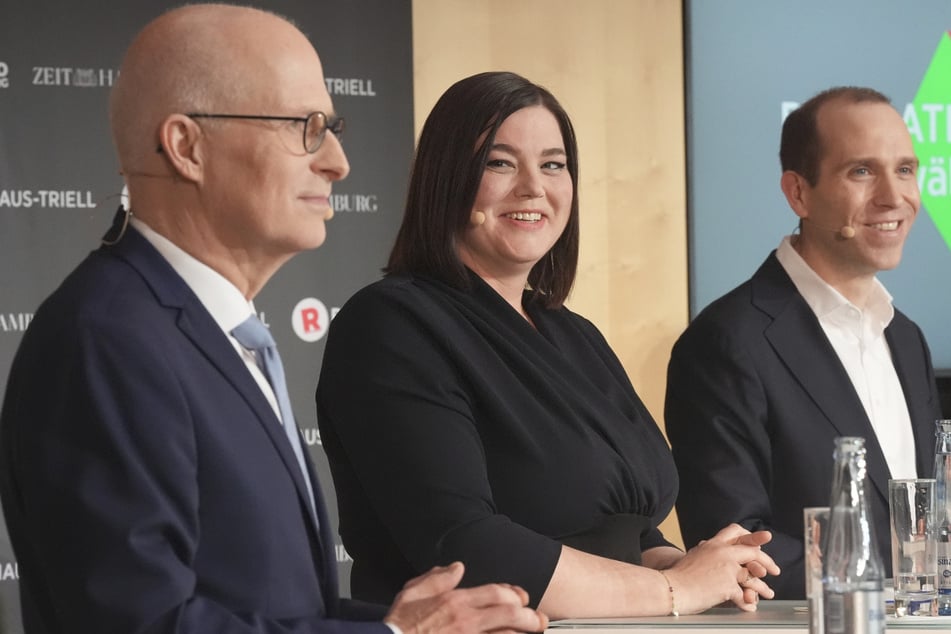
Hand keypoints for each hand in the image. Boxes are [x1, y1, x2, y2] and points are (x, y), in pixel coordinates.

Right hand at [384, 561, 548, 633]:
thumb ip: (437, 578)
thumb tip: (457, 567)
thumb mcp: (413, 592)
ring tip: (535, 633)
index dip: (515, 594)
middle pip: (511, 614)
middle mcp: (467, 621)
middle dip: (531, 617)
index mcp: (456, 602)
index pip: (496, 592)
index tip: (522, 599)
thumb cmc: (399, 625)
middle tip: (540, 621)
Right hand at [662, 524, 779, 613]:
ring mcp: (726, 568)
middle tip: (775, 570)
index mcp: (713, 544)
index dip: (751, 535)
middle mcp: (722, 552)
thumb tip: (709, 548)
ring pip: (753, 577)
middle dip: (767, 561)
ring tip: (768, 594)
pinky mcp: (727, 586)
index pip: (736, 531)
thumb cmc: (678, 575)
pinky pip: (744, 595)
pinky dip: (748, 603)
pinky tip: (750, 607)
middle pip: (752, 551)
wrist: (670, 588)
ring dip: (762, 588)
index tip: (762, 542)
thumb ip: (707, 553)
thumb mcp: (694, 556)